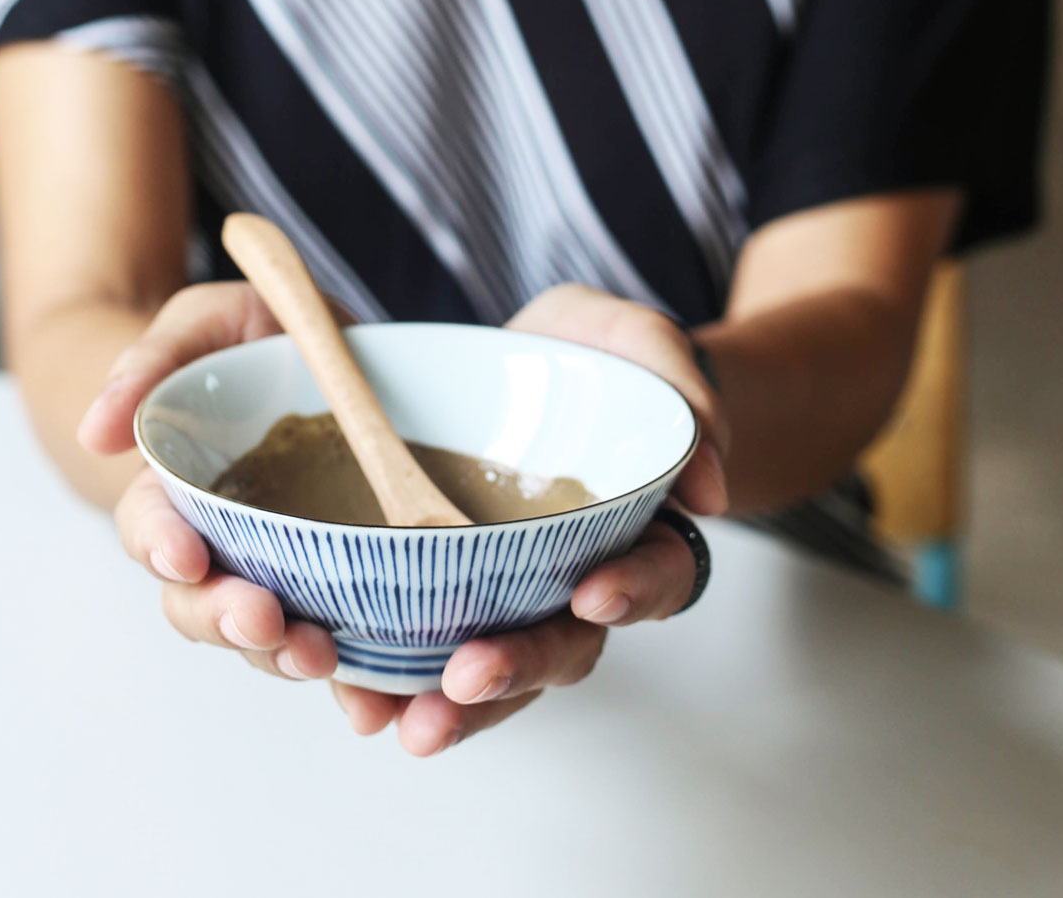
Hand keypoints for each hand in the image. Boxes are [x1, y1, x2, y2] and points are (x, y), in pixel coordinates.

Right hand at [77, 281, 339, 686]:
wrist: (314, 350)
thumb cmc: (245, 336)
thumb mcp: (202, 321)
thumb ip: (150, 360)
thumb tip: (97, 429)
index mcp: (176, 485)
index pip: (151, 527)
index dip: (160, 545)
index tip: (183, 553)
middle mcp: (221, 542)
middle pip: (201, 601)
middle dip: (224, 618)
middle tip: (260, 619)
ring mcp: (280, 568)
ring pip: (266, 635)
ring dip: (285, 655)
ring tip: (318, 657)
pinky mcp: (342, 581)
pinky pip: (344, 639)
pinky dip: (357, 674)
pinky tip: (378, 691)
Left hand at [330, 284, 727, 755]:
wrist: (533, 361)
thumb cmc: (596, 354)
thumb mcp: (639, 340)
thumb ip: (682, 383)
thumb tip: (706, 491)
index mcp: (643, 529)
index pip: (658, 577)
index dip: (633, 593)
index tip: (593, 596)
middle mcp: (580, 579)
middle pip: (567, 647)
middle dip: (518, 669)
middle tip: (467, 676)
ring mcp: (513, 593)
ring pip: (495, 671)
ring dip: (451, 706)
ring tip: (401, 722)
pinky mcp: (446, 588)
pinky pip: (426, 647)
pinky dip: (392, 677)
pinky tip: (356, 692)